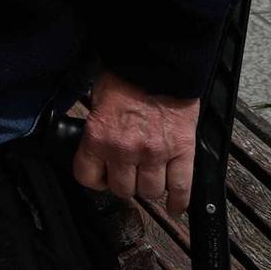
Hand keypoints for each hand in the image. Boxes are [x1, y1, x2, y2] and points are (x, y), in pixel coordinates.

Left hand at [72, 70, 201, 213]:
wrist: (158, 64)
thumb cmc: (126, 76)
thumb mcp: (97, 101)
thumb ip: (97, 128)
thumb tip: (96, 145)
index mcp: (99, 137)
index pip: (88, 176)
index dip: (95, 179)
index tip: (100, 176)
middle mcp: (125, 151)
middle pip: (122, 189)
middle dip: (124, 183)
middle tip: (127, 174)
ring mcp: (156, 154)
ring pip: (150, 192)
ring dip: (149, 188)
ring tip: (149, 179)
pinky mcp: (182, 152)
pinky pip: (182, 187)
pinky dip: (178, 201)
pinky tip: (174, 206)